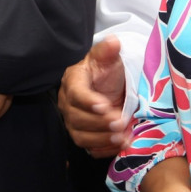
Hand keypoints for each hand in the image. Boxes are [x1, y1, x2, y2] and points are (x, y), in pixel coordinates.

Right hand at [57, 36, 128, 155]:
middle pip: (76, 117)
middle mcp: (68, 103)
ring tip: (122, 137)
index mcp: (73, 81)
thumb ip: (108, 51)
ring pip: (80, 136)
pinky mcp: (83, 135)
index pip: (75, 93)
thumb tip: (113, 42)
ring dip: (101, 139)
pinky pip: (89, 148)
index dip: (88, 101)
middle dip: (99, 123)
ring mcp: (74, 121)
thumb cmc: (107, 71)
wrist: (110, 88)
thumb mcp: (109, 58)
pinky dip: (104, 149)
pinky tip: (119, 145)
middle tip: (120, 122)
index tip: (105, 105)